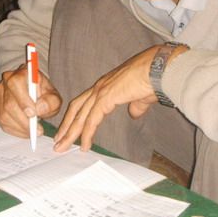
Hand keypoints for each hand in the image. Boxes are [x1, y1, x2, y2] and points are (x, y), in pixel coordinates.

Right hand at [0, 63, 61, 139]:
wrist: (32, 89)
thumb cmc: (42, 92)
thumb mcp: (53, 95)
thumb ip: (50, 101)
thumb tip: (39, 110)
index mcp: (20, 74)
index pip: (15, 85)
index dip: (23, 102)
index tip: (34, 115)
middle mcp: (5, 82)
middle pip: (9, 105)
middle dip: (24, 121)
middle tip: (37, 131)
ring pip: (4, 115)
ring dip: (20, 128)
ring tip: (33, 132)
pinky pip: (1, 122)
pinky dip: (14, 130)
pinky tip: (25, 131)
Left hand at [53, 45, 177, 151]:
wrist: (159, 68)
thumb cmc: (154, 78)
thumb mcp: (141, 96)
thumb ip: (135, 106)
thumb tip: (134, 114)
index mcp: (106, 85)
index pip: (83, 103)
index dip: (74, 117)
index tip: (69, 130)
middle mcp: (100, 87)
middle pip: (76, 109)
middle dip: (66, 127)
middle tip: (58, 142)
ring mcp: (101, 91)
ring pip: (80, 116)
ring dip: (70, 133)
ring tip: (63, 147)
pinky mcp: (106, 97)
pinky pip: (92, 119)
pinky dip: (87, 133)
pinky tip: (84, 145)